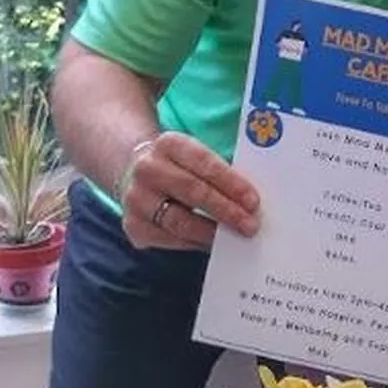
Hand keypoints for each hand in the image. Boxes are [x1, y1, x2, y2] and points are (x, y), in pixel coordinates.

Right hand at [119, 131, 259, 252]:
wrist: (135, 172)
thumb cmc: (181, 166)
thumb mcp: (194, 156)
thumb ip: (219, 172)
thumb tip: (250, 202)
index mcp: (168, 144)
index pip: (204, 162)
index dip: (231, 182)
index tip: (253, 201)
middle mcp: (147, 169)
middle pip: (193, 191)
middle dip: (226, 211)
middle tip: (250, 225)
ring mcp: (136, 199)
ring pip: (180, 221)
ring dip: (212, 232)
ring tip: (235, 238)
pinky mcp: (134, 226)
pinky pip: (170, 239)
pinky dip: (195, 243)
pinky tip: (212, 243)